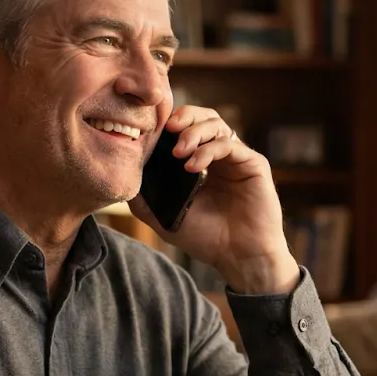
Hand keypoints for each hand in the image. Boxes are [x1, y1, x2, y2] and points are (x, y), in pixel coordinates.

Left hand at [129, 105, 298, 293]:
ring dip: (195, 132)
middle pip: (204, 117)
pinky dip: (209, 150)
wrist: (239, 258)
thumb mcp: (165, 218)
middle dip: (185, 117)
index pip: (186, 128)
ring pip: (217, 124)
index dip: (171, 123)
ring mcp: (237, 159)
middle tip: (169, 129)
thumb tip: (123, 178)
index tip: (154, 129)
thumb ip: (145, 199)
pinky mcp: (254, 164)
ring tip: (179, 152)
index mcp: (202, 163)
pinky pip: (230, 144)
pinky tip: (193, 167)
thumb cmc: (207, 239)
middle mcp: (221, 156)